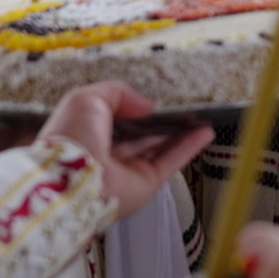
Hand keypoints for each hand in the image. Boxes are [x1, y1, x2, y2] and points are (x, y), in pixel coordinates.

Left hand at [37, 81, 210, 216]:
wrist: (72, 179)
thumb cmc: (73, 136)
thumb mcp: (88, 99)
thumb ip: (118, 94)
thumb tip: (146, 106)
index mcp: (88, 135)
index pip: (115, 121)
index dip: (132, 111)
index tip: (151, 102)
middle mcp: (108, 154)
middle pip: (140, 136)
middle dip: (159, 123)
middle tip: (182, 110)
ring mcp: (129, 170)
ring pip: (159, 148)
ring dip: (180, 134)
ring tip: (200, 118)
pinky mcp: (147, 183)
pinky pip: (171, 160)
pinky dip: (189, 147)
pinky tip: (206, 132)